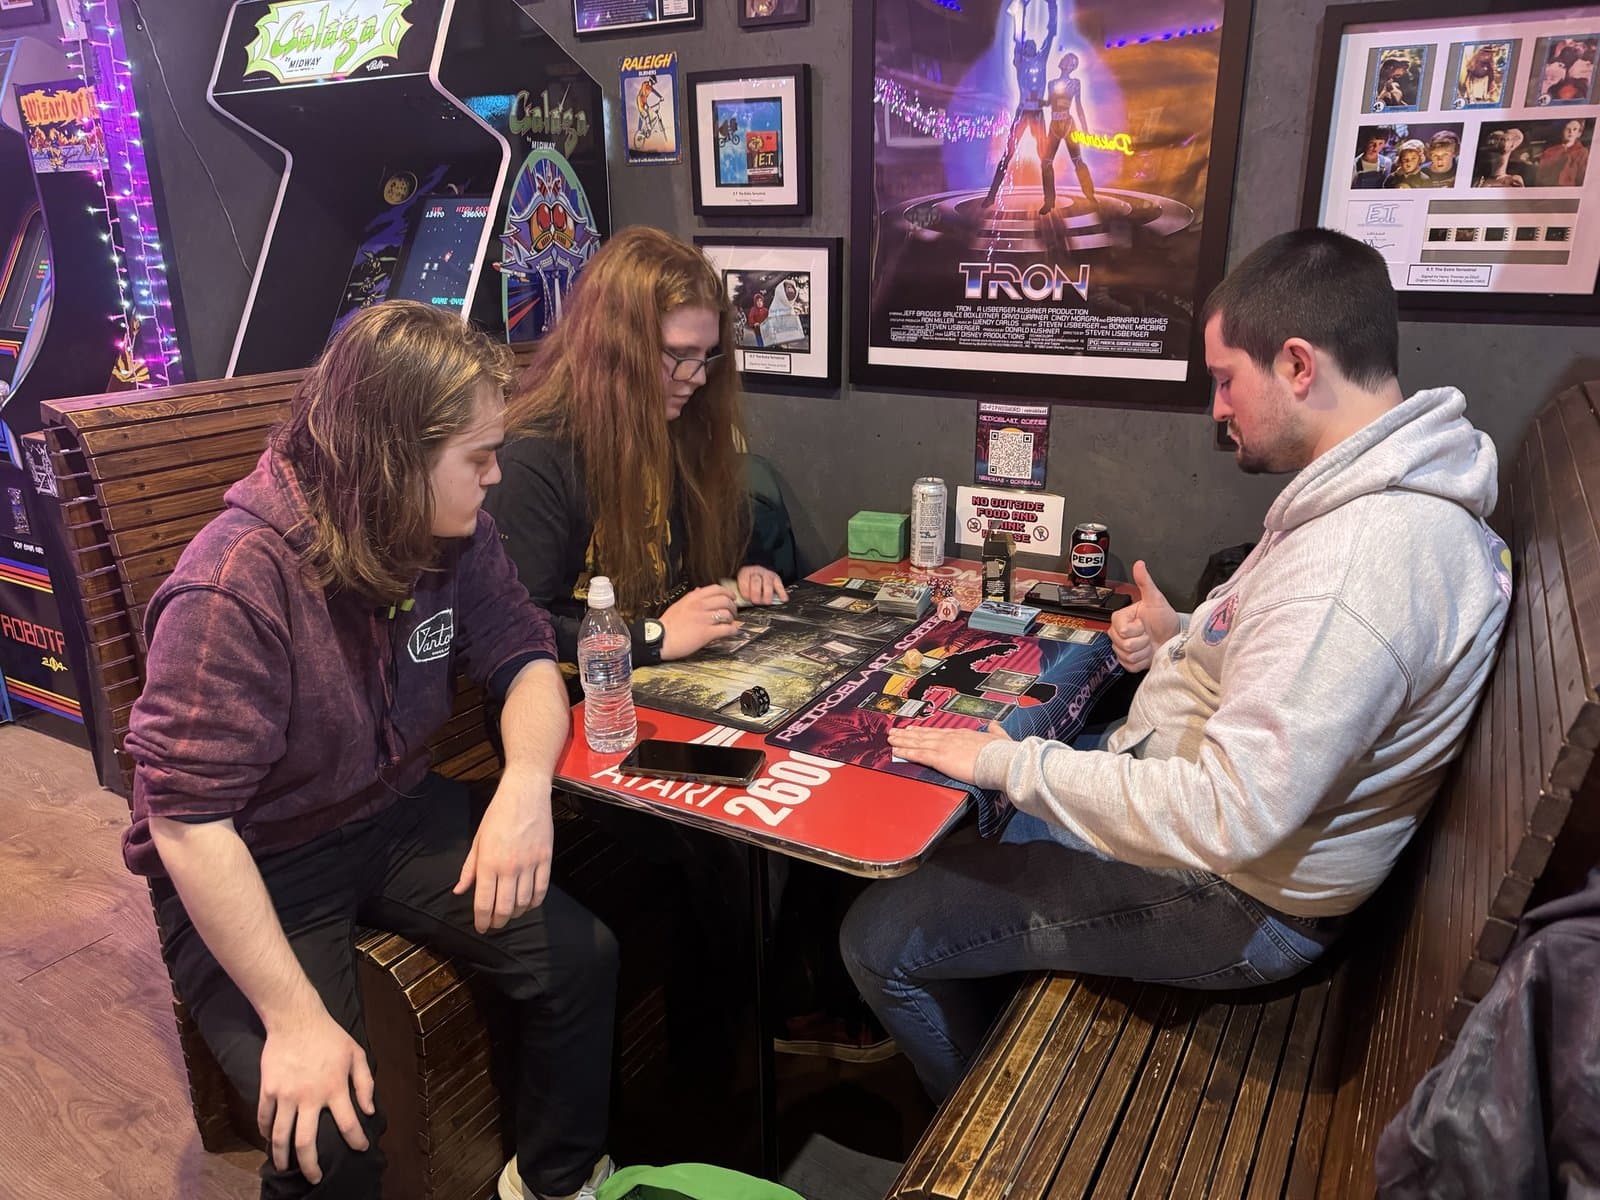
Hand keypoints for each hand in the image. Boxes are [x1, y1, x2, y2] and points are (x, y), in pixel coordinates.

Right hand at [257, 1010, 375, 1184]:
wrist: (296, 1019)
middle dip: (311, 1166)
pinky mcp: (268, 1090)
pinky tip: (270, 1141)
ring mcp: (286, 1095)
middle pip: (307, 1143)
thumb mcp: (357, 1054)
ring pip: (281, 1137)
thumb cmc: (330, 1036)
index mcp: (334, 1088)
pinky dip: (266, 1133)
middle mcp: (309, 1097)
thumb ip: (365, 1083)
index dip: (356, 1140)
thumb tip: (369, 1111)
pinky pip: (265, 1119)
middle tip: (315, 1178)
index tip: (360, 1149)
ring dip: (283, 1157)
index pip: (348, 1124)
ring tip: (285, 1168)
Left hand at [453, 767, 554, 931]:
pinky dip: (534, 902)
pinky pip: (541, 889)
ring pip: (524, 902)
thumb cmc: (498, 815)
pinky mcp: (545, 859)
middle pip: (505, 907)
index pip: (483, 902)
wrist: (525, 794)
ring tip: (510, 913)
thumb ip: (469, 869)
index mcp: (488, 863)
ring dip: (516, 913)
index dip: (481, 920)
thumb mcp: (478, 840)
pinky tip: (528, 904)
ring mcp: (529, 864)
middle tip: (495, 923)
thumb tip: (459, 890)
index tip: (481, 927)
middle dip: (498, 921)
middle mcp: (509, 867)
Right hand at [660, 583, 740, 659]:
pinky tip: (732, 631)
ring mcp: (703, 619)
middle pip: (725, 601)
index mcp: (693, 598)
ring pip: (727, 614)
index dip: (727, 593)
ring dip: (732, 619)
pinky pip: (726, 629)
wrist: (659, 639)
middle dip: (732, 607)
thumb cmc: (667, 625)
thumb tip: (699, 591)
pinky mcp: (706, 633)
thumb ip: (691, 597)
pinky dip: (733, 630)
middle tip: (732, 613)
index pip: (716, 589)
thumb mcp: (678, 605)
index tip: (731, 598)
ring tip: (730, 623)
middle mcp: (700, 606)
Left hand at [737, 565, 788, 605]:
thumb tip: (740, 602)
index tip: (747, 599)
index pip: (744, 581)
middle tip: (756, 602)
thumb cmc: (748, 582)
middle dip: (756, 593)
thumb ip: (740, 591)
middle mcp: (756, 571)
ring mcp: (767, 574)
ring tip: (767, 602)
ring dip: (767, 594)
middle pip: (756, 581)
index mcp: (745, 572)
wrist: (758, 572)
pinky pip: (779, 585)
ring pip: (767, 584)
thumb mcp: (741, 583)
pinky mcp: (776, 578)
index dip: (745, 591)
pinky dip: (782, 593)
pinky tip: (783, 599)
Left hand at [886, 721, 1012, 784]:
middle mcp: (951, 738)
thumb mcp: (999, 737)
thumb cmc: (1002, 752)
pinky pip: (918, 754)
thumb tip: (994, 724)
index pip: (940, 732)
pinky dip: (906, 752)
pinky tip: (897, 751)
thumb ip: (995, 731)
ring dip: (903, 740)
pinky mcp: (940, 758)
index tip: (915, 729)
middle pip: (925, 734)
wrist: (1001, 760)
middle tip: (896, 732)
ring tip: (891, 739)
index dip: (925, 730)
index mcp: (963, 734)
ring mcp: (944, 746)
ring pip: (918, 742)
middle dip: (908, 733)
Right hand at [1110, 560, 1179, 672]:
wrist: (1172, 639)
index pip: (1122, 630)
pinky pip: (1130, 665)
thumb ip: (1145, 582)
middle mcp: (1116, 634)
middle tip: (1148, 634)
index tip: (1144, 624)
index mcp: (1119, 619)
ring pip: (1127, 655)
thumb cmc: (1163, 619)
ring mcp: (1120, 649)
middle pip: (1124, 644)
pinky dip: (1142, 661)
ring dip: (1143, 651)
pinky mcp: (1126, 662)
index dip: (1137, 629)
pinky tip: (1147, 653)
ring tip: (1150, 643)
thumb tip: (1139, 563)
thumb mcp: (1156, 599)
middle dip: (1141, 641)